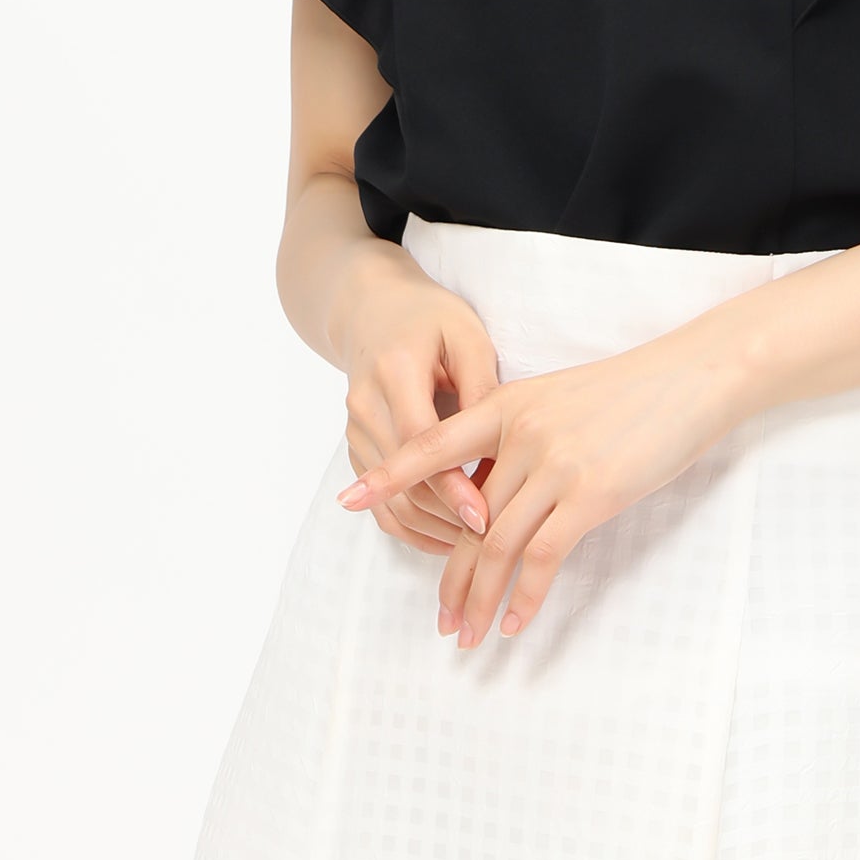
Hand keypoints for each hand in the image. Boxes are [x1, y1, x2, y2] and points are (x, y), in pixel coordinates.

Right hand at [333, 260, 499, 553]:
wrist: (372, 310)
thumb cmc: (430, 317)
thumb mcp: (466, 334)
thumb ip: (481, 384)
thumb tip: (504, 442)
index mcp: (393, 371)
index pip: (420, 443)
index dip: (452, 484)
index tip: (486, 516)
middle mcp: (365, 406)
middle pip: (402, 481)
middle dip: (447, 518)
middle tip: (492, 544)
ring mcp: (355, 431)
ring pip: (388, 501)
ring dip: (431, 530)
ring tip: (478, 550)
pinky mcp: (356, 449)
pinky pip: (380, 503)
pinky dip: (413, 527)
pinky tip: (449, 538)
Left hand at [334, 333, 745, 645]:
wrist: (691, 377)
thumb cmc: (631, 391)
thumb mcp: (561, 401)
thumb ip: (521, 440)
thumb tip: (492, 497)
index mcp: (508, 403)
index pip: (434, 442)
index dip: (391, 473)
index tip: (350, 499)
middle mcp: (523, 432)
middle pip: (467, 517)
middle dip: (450, 576)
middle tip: (439, 620)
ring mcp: (556, 463)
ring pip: (499, 545)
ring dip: (479, 598)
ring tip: (468, 636)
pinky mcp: (592, 493)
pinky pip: (544, 556)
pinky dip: (526, 596)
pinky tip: (515, 622)